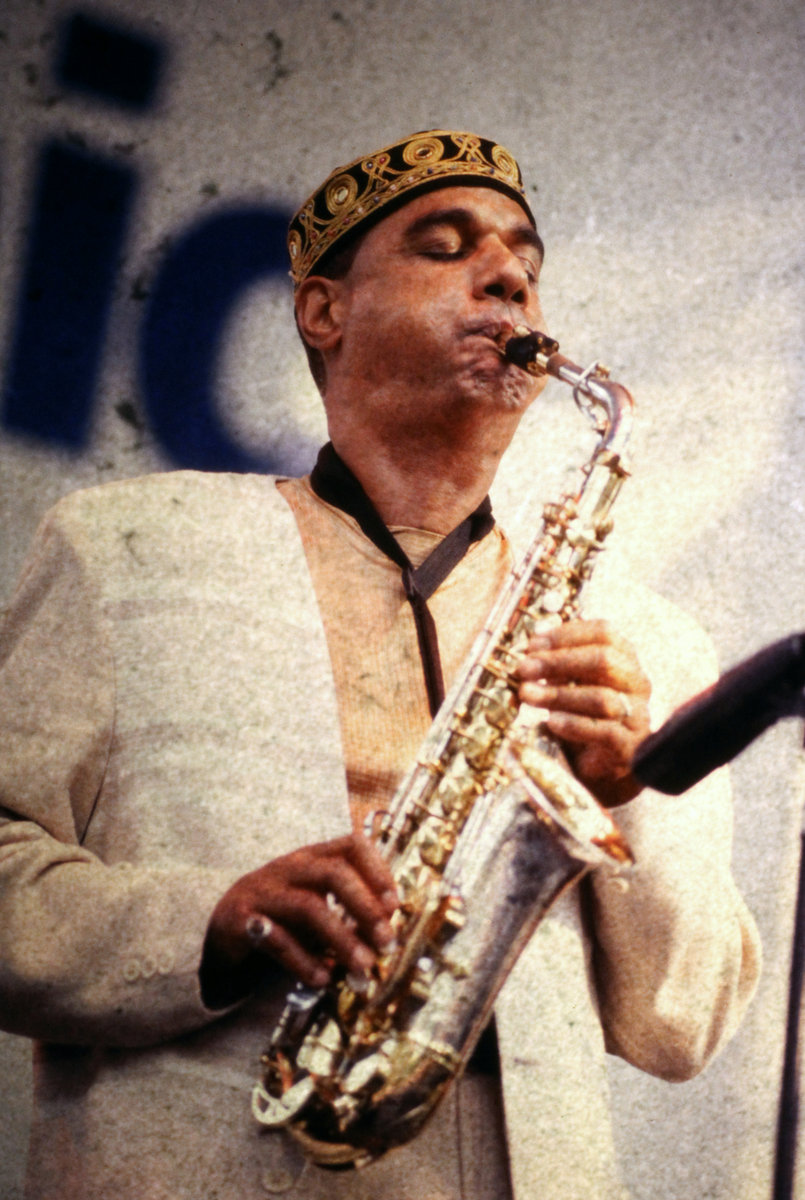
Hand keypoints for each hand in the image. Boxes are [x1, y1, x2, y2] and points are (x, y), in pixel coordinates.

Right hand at [201, 834, 398, 1003]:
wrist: (223, 930)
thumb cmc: (283, 917)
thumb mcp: (319, 907)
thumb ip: (349, 915)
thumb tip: (387, 934)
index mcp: (313, 858)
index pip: (351, 845)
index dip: (377, 870)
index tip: (394, 905)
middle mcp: (290, 868)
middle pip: (334, 873)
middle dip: (365, 908)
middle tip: (386, 942)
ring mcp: (264, 891)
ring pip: (308, 907)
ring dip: (341, 939)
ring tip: (362, 967)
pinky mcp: (241, 920)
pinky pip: (276, 939)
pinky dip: (303, 961)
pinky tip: (322, 978)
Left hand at [515, 618, 651, 806]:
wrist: (603, 768)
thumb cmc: (585, 717)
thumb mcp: (568, 686)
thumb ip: (554, 667)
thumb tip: (529, 651)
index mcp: (625, 660)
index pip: (604, 633)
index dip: (567, 634)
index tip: (533, 643)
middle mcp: (637, 684)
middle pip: (604, 660)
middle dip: (559, 661)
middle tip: (525, 668)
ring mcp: (637, 715)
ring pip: (602, 697)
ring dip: (559, 694)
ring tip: (528, 695)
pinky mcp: (630, 747)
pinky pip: (605, 732)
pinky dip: (574, 725)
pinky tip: (551, 723)